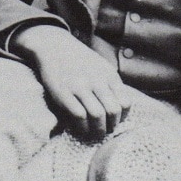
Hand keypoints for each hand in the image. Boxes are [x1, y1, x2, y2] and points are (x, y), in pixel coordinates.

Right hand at [12, 25, 130, 138]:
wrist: (55, 46)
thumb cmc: (80, 60)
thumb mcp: (102, 67)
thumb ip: (111, 84)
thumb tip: (121, 107)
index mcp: (109, 75)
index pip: (125, 103)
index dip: (122, 117)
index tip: (116, 121)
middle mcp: (97, 80)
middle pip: (113, 111)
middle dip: (111, 126)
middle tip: (106, 131)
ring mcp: (80, 87)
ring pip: (97, 116)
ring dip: (98, 130)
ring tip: (95, 134)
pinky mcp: (64, 93)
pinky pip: (79, 116)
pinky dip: (82, 127)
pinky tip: (81, 128)